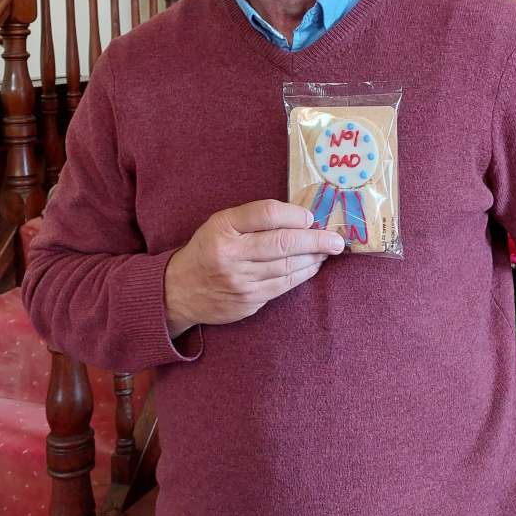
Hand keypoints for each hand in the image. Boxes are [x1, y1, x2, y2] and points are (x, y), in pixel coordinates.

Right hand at [163, 199, 344, 336]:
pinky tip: (313, 266)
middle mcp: (231, 254)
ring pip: (288, 266)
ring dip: (314, 258)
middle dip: (316, 240)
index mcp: (223, 227)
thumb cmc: (208, 249)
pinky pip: (284, 285)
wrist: (179, 291)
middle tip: (337, 239)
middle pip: (283, 242)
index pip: (267, 213)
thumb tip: (301, 218)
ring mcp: (240, 281)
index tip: (310, 217)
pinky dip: (303, 274)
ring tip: (328, 250)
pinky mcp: (249, 301)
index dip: (295, 214)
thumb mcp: (222, 224)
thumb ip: (254, 218)